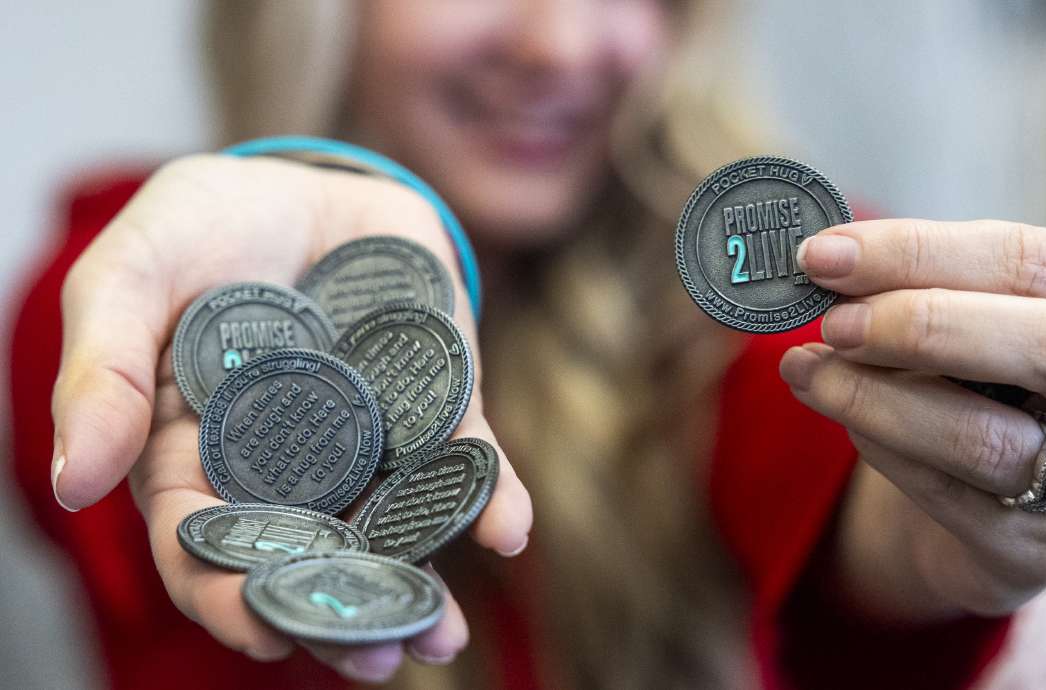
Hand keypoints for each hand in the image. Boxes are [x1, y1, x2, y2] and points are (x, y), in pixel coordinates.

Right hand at [50, 154, 532, 681]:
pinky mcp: (434, 401)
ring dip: (420, 583)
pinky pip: (462, 455)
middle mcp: (288, 465)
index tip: (265, 629)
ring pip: (390, 526)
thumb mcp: (130, 276)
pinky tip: (507, 526)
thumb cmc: (201, 231)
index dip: (229, 593)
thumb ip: (102, 370)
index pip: (207, 544)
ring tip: (442, 636)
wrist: (301, 179)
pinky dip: (488, 492)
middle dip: (337, 612)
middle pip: (307, 556)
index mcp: (199, 455)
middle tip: (373, 655)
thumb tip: (72, 481)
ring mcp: (368, 439)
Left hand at [779, 219, 1045, 618]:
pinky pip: (942, 494)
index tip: (827, 254)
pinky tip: (839, 413)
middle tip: (832, 319)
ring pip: (985, 437)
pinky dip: (878, 445)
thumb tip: (828, 263)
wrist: (1017, 497)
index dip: (921, 252)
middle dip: (920, 325)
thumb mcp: (987, 312)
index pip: (1036, 261)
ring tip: (808, 368)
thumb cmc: (1002, 374)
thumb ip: (928, 282)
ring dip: (875, 397)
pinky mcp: (1041, 550)